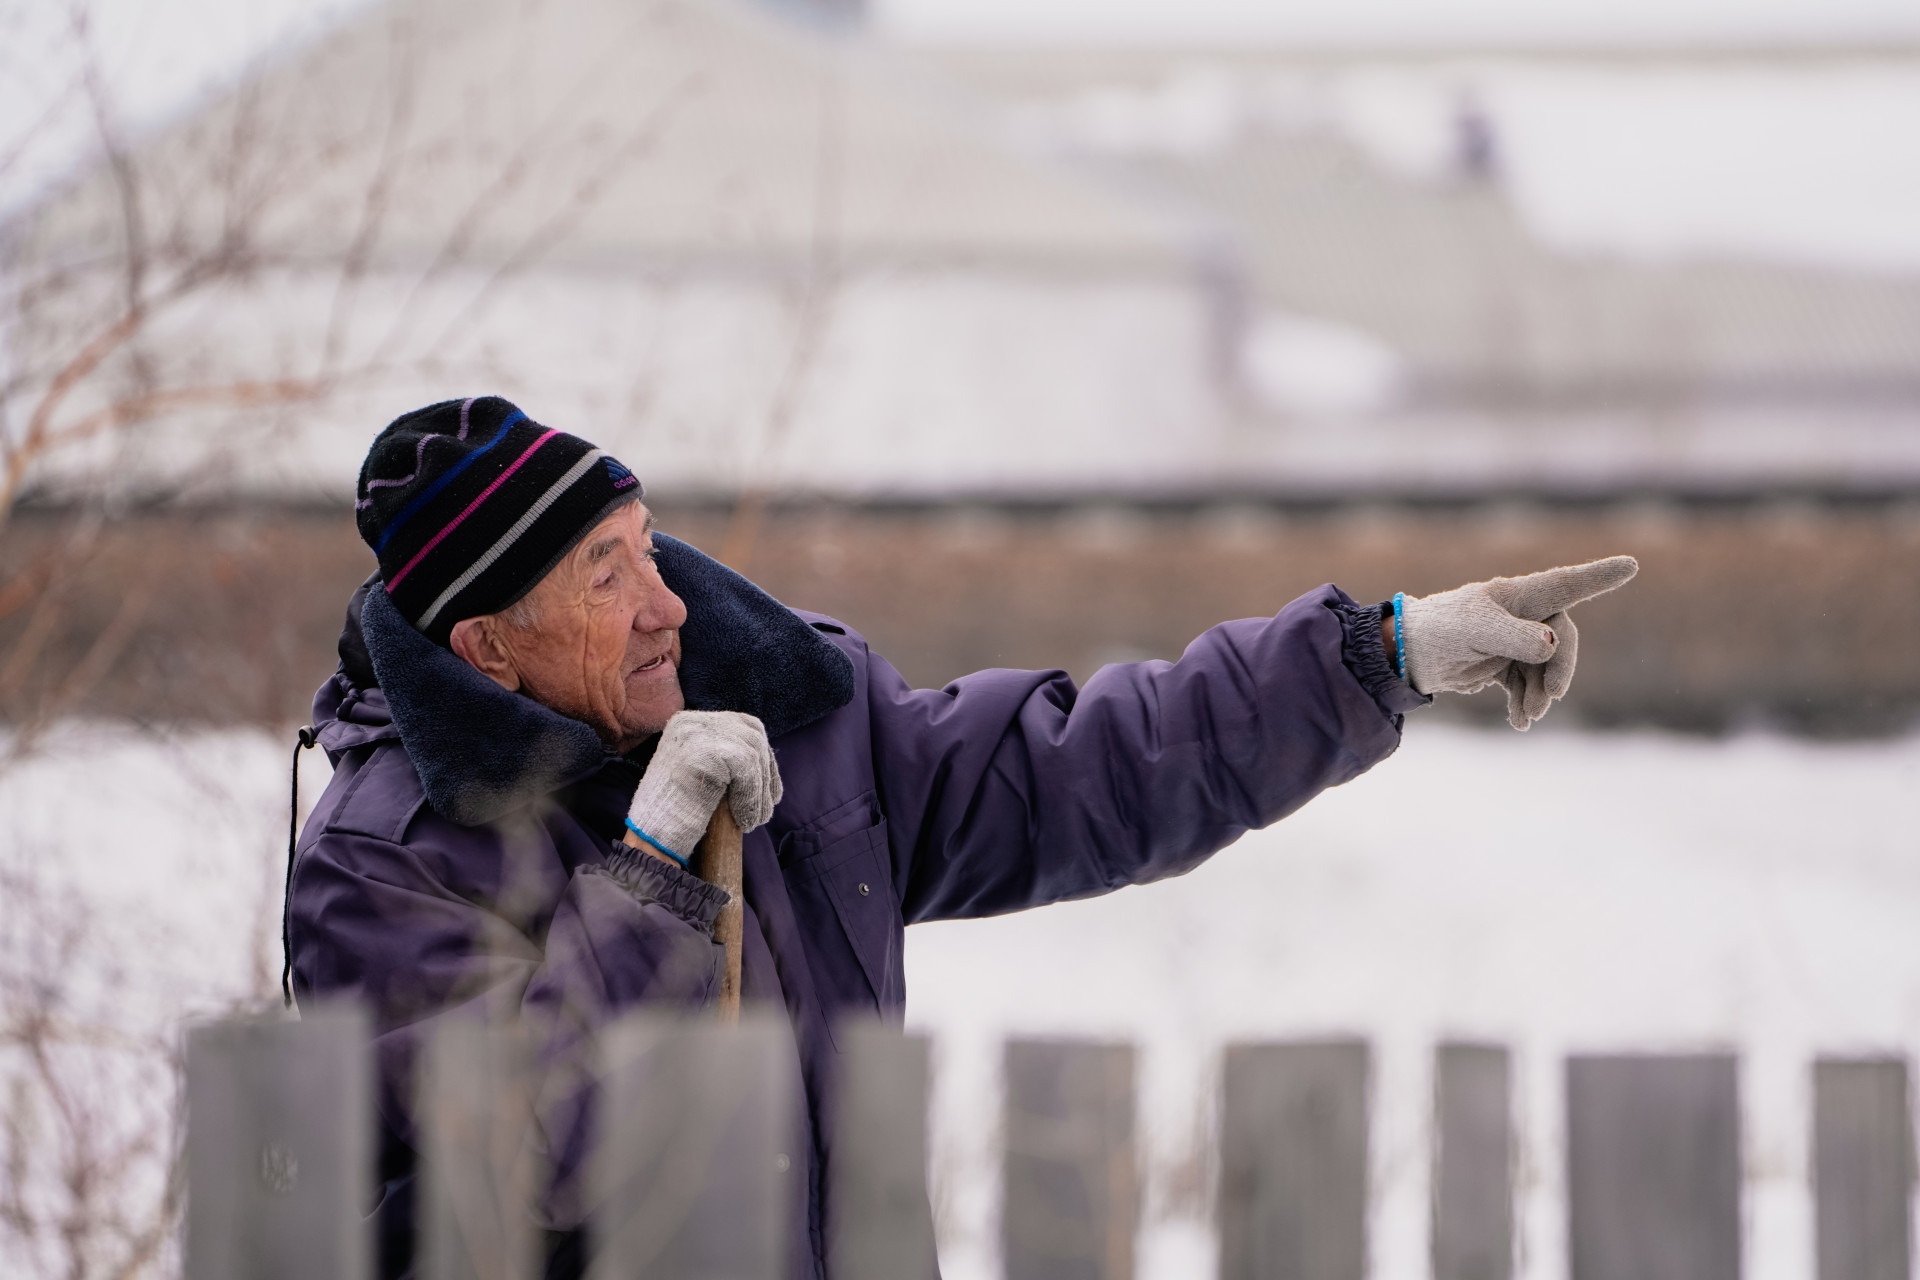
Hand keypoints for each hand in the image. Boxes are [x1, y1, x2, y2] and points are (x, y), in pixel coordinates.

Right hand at [624, 710, 782, 860]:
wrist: (649, 841)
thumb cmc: (676, 815)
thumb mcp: (701, 774)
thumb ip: (724, 756)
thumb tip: (765, 755)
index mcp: (690, 723)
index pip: (743, 726)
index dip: (764, 758)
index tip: (770, 793)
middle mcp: (692, 722)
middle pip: (752, 735)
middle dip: (766, 775)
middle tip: (764, 811)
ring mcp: (696, 733)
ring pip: (753, 753)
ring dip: (760, 793)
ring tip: (753, 822)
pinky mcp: (702, 750)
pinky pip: (746, 768)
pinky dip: (752, 798)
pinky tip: (744, 821)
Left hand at [1400, 556, 1637, 730]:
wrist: (1409, 656)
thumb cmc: (1441, 630)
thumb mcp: (1476, 631)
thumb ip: (1514, 637)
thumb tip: (1552, 644)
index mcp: (1519, 595)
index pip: (1566, 584)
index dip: (1598, 576)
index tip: (1630, 565)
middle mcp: (1524, 614)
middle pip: (1561, 639)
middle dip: (1560, 669)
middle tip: (1550, 697)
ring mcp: (1517, 640)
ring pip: (1547, 668)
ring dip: (1540, 694)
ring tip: (1527, 717)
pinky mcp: (1506, 664)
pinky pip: (1529, 684)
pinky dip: (1526, 703)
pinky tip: (1519, 722)